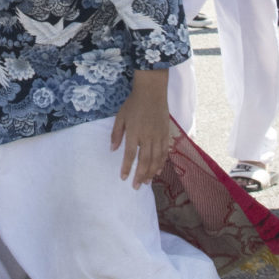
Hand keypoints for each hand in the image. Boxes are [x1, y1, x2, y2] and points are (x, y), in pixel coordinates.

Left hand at [110, 69, 173, 188]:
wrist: (152, 92)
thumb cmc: (134, 104)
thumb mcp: (120, 117)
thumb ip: (116, 134)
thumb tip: (112, 149)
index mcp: (134, 133)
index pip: (130, 155)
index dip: (127, 167)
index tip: (123, 178)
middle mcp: (147, 137)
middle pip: (145, 161)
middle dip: (140, 175)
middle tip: (136, 186)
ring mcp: (158, 136)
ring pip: (156, 159)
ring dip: (151, 172)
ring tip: (147, 182)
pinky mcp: (166, 134)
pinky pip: (164, 152)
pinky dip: (162, 163)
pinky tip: (158, 171)